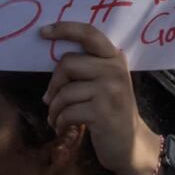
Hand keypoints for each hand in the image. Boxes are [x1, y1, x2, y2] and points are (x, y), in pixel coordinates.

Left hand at [43, 22, 162, 174]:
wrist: (132, 145)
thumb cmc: (112, 111)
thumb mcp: (107, 83)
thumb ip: (88, 67)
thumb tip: (52, 61)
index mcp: (114, 57)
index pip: (89, 33)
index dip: (64, 29)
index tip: (43, 32)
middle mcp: (114, 69)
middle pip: (68, 63)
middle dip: (53, 84)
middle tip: (50, 100)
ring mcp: (110, 91)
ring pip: (65, 92)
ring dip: (54, 109)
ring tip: (56, 118)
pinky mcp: (102, 112)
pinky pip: (67, 112)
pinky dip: (60, 122)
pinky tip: (63, 128)